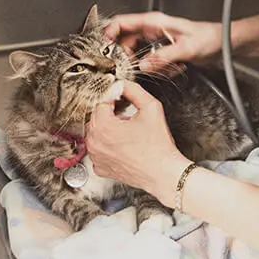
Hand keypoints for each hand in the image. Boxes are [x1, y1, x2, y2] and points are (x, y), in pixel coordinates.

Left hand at [85, 81, 189, 202]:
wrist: (163, 173)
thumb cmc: (158, 146)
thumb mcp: (151, 107)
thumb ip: (133, 90)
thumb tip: (121, 84)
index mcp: (103, 126)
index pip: (101, 102)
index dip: (113, 98)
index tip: (123, 100)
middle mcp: (95, 143)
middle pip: (95, 117)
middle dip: (110, 114)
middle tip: (128, 118)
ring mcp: (96, 157)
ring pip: (95, 133)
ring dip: (108, 129)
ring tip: (127, 132)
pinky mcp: (100, 168)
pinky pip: (98, 149)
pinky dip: (107, 145)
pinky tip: (122, 145)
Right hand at [103, 11, 220, 73]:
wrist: (224, 43)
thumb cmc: (209, 37)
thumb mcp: (186, 48)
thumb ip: (163, 57)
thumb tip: (144, 65)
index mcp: (154, 22)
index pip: (122, 23)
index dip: (109, 34)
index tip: (103, 48)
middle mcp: (153, 30)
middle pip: (127, 42)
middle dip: (131, 57)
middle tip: (135, 68)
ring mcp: (157, 40)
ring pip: (140, 55)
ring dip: (150, 65)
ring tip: (166, 68)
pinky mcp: (163, 50)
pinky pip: (152, 62)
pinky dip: (160, 68)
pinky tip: (175, 68)